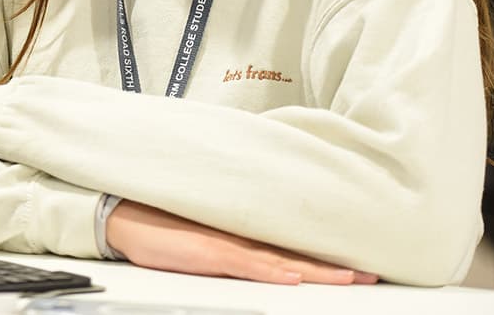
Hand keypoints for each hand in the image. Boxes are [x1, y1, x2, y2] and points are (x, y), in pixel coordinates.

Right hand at [105, 200, 377, 285]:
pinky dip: (271, 272)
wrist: (123, 215)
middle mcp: (240, 238)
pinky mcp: (209, 253)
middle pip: (296, 255)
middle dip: (335, 268)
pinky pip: (247, 265)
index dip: (324, 257)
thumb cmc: (157, 223)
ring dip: (317, 272)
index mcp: (240, 235)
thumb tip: (260, 253)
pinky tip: (292, 278)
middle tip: (371, 274)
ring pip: (282, 261)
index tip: (355, 264)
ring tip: (350, 279)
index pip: (291, 248)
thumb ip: (229, 239)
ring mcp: (226, 245)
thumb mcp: (200, 233)